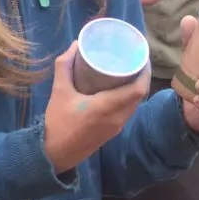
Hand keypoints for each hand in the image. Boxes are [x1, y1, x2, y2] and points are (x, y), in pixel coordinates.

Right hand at [43, 43, 149, 171]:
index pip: (139, 89)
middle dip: (140, 77)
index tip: (141, 56)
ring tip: (127, 71)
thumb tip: (76, 45)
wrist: (53, 154)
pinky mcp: (113, 132)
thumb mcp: (59, 91)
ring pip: (134, 104)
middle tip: (133, 60)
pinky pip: (128, 111)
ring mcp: (117, 126)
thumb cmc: (57, 122)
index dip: (145, 72)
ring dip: (135, 88)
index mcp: (108, 107)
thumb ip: (65, 66)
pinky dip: (128, 99)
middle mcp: (118, 118)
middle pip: (139, 95)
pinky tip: (119, 90)